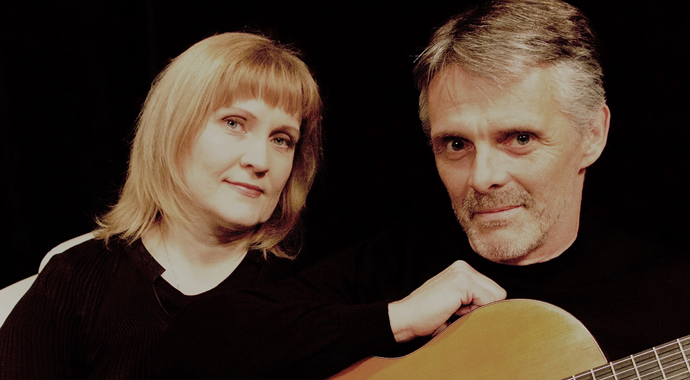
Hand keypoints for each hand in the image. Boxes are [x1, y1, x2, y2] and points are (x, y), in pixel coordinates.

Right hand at [388, 260, 505, 341]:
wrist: (405, 318)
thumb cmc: (427, 317)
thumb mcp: (455, 303)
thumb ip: (474, 299)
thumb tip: (502, 311)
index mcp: (461, 269)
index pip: (493, 291)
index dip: (480, 307)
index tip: (456, 309)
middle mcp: (463, 266)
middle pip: (498, 293)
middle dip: (481, 308)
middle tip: (454, 310)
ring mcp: (463, 272)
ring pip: (496, 298)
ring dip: (476, 311)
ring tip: (452, 310)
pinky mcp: (462, 282)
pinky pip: (488, 302)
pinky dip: (473, 312)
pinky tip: (452, 309)